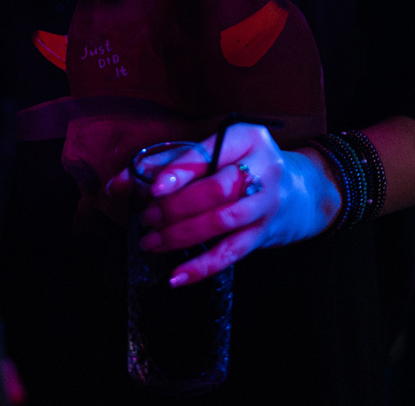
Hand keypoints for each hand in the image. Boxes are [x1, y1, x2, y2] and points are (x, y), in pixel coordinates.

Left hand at [104, 124, 342, 287]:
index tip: (153, 188)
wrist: (297, 191)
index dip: (180, 171)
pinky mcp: (264, 234)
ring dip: (182, 234)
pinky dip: (201, 267)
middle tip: (147, 217)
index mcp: (248, 137)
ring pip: (223, 221)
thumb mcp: (213, 153)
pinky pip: (231, 253)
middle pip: (217, 188)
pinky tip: (175, 276)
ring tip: (152, 241)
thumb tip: (117, 184)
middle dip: (177, 205)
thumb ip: (165, 163)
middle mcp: (264, 167)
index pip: (210, 153)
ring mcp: (267, 203)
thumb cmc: (240, 166)